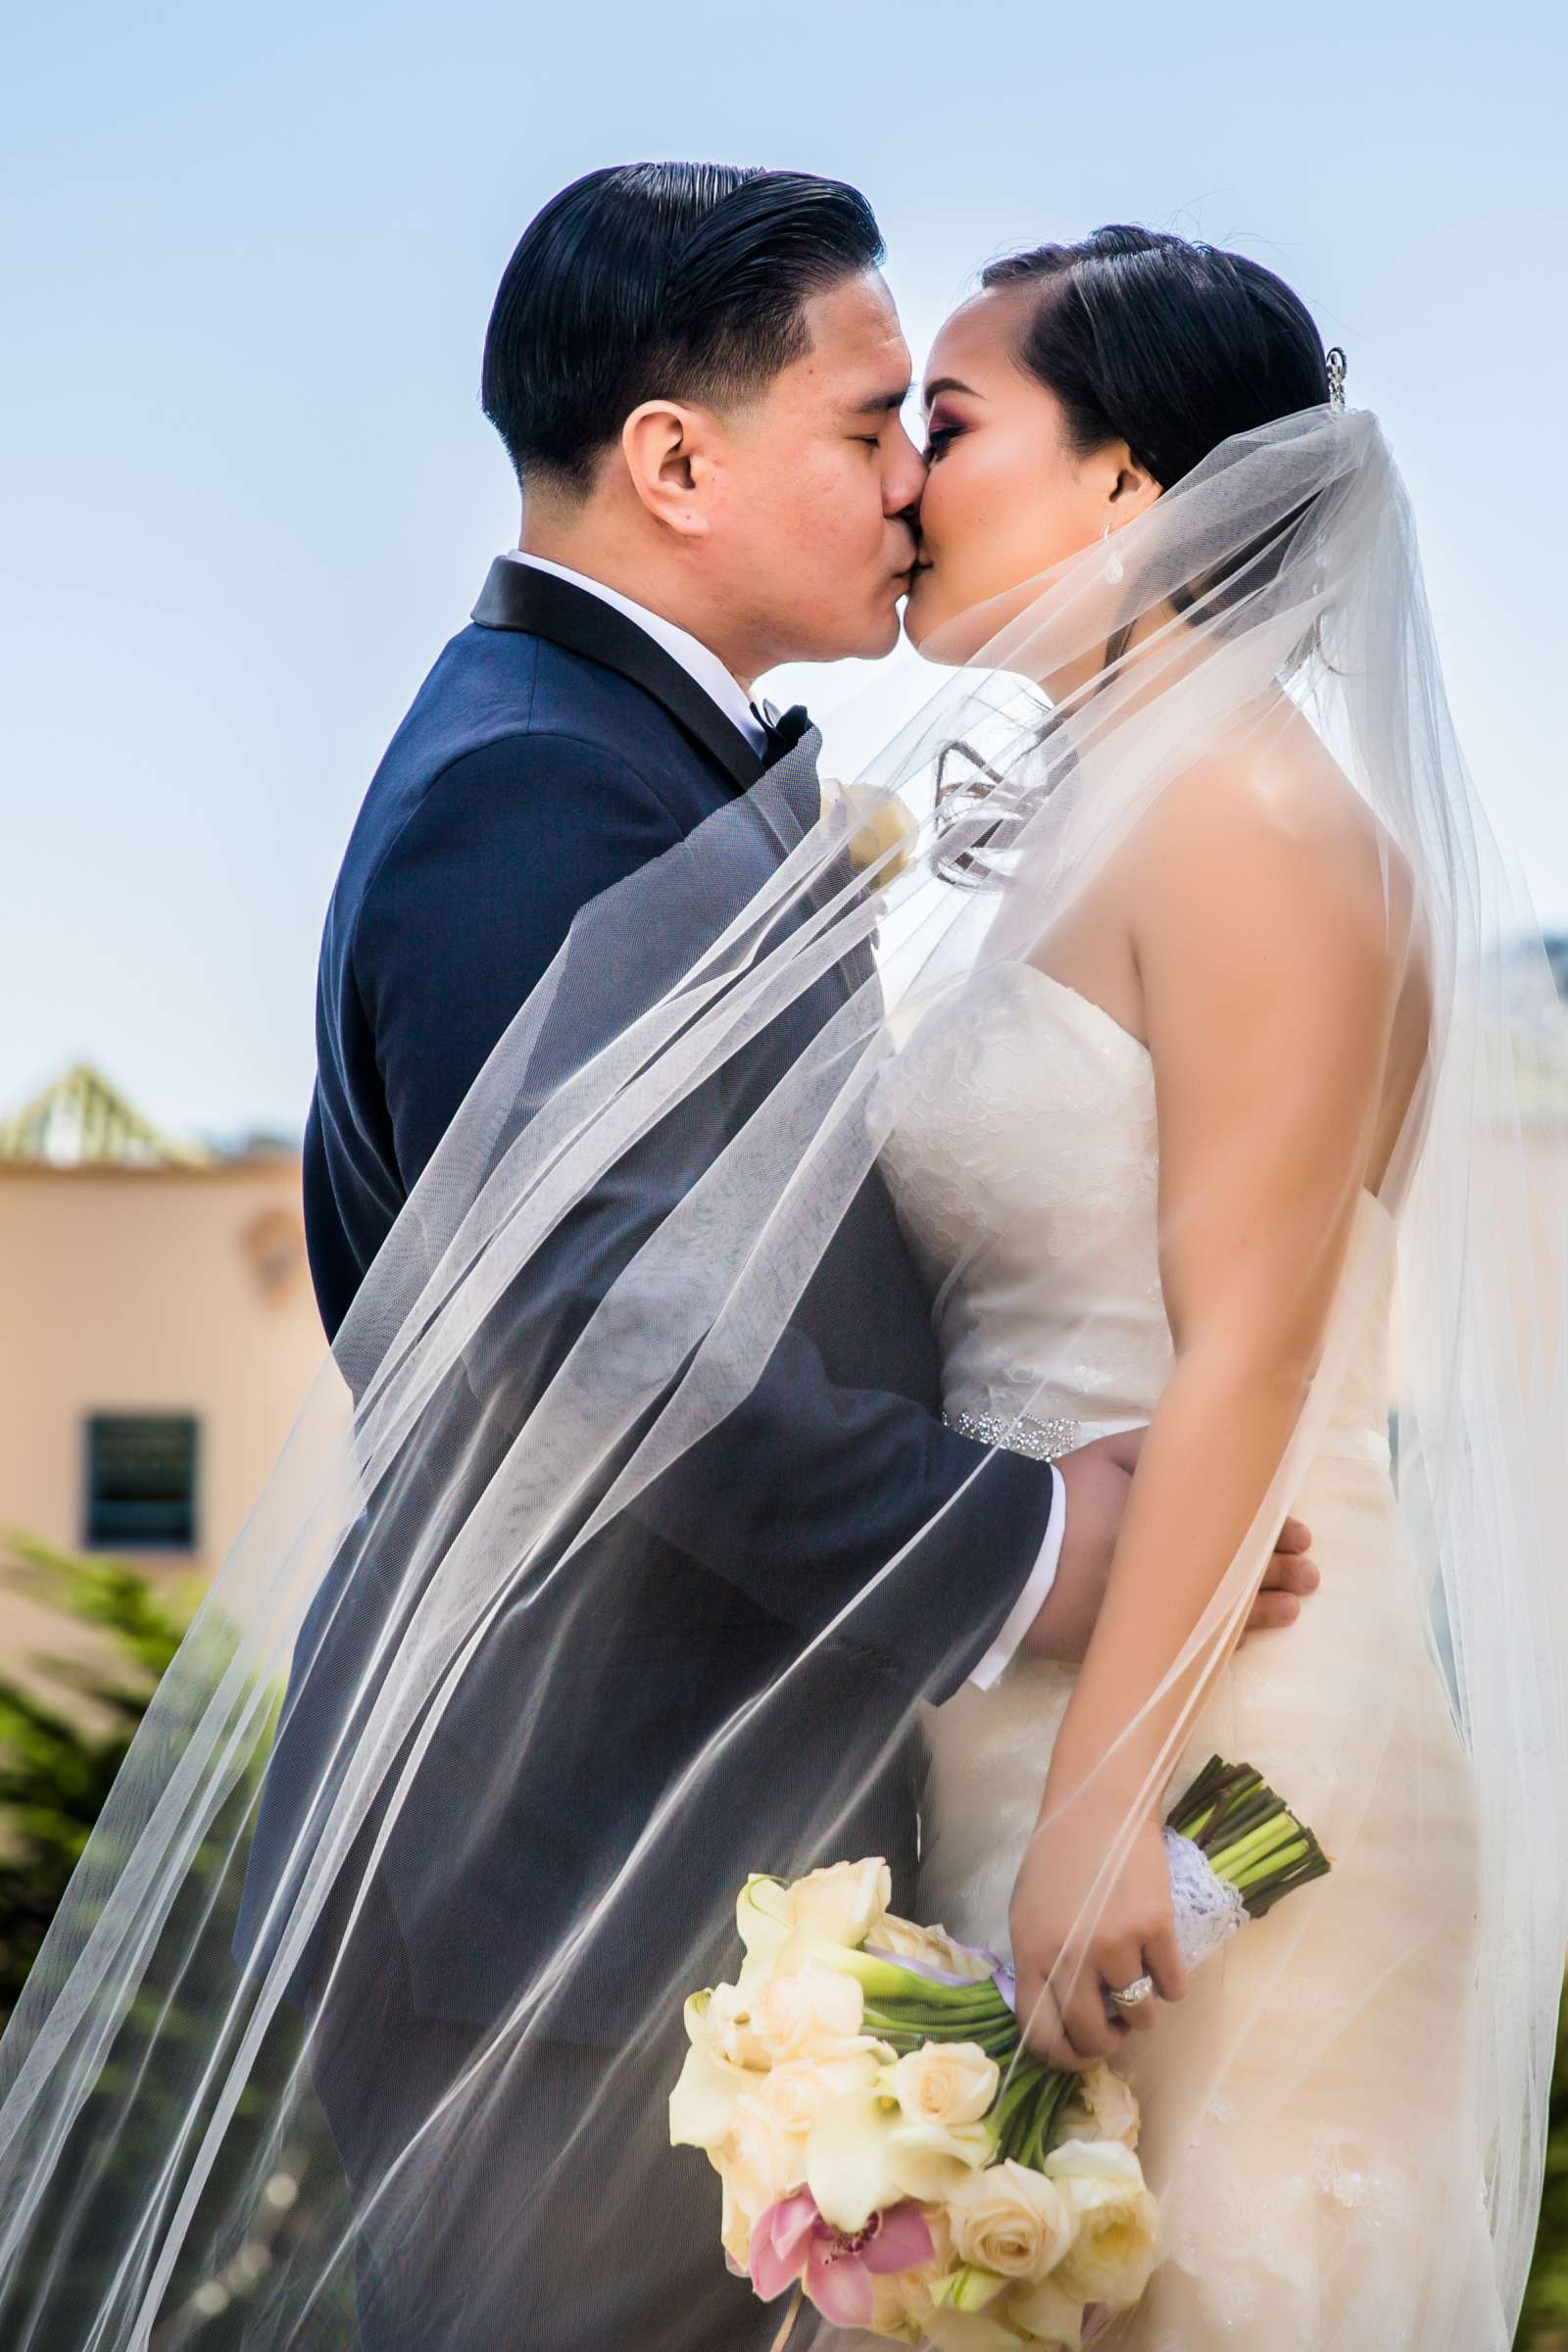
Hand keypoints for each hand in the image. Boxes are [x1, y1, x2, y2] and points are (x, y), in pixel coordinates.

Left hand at [1008, 1799, 1187, 2069]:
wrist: (1099, 1809)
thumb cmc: (1058, 1860)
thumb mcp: (1027, 1915)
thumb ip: (1040, 1966)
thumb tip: (1060, 2020)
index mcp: (1031, 1954)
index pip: (1041, 2036)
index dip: (1065, 2058)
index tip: (1083, 2053)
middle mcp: (1070, 1957)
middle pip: (1092, 2037)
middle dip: (1109, 2042)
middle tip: (1117, 2025)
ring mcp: (1115, 1945)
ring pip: (1139, 2016)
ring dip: (1142, 2009)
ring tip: (1137, 1978)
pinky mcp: (1155, 1929)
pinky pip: (1172, 1988)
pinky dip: (1171, 1982)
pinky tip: (1160, 1957)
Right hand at [1022, 1429, 1317, 1662]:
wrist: (1006, 1555)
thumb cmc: (1061, 1499)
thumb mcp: (1109, 1456)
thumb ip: (1157, 1451)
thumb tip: (1202, 1447)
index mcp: (1172, 1523)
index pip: (1237, 1530)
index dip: (1273, 1533)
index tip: (1300, 1535)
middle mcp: (1170, 1572)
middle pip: (1236, 1575)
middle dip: (1279, 1574)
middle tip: (1310, 1575)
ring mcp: (1151, 1612)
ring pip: (1220, 1616)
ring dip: (1262, 1613)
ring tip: (1293, 1610)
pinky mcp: (1128, 1641)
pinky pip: (1185, 1647)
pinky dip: (1218, 1643)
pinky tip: (1243, 1640)